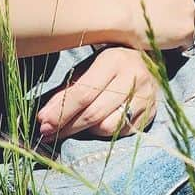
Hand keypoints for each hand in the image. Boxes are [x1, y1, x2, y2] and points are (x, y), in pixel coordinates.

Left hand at [36, 46, 157, 140]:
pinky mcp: (151, 114)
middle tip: (49, 133)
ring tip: (77, 124)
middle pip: (95, 113)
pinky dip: (104, 133)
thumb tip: (44, 117)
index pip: (84, 93)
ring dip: (87, 131)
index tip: (43, 124)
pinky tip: (97, 125)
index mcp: (114, 61)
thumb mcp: (87, 68)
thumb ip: (67, 91)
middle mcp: (134, 78)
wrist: (148, 62)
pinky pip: (121, 133)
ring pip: (108, 127)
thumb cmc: (109, 64)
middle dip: (68, 126)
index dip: (61, 112)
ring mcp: (146, 97)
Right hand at [114, 0, 194, 50]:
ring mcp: (189, 7)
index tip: (160, 6)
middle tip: (159, 20)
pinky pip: (187, 40)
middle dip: (178, 11)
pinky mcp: (187, 29)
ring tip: (158, 32)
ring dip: (178, 26)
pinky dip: (177, 43)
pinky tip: (161, 41)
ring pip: (190, 21)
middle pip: (189, 2)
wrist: (115, 11)